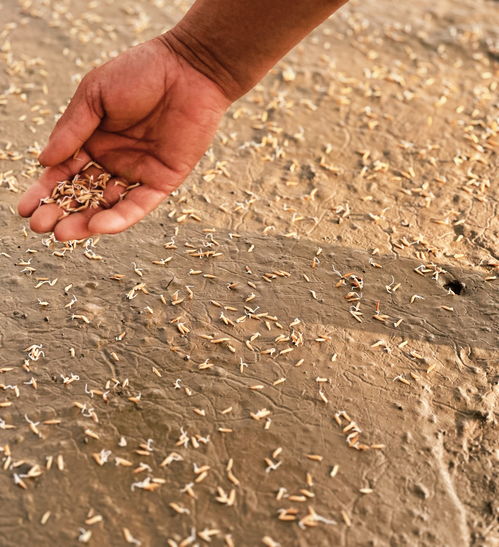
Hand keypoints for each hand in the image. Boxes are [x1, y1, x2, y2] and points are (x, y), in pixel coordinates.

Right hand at [18, 37, 230, 239]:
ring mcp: (138, 173)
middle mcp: (114, 161)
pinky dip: (119, 217)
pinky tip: (98, 227)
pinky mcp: (163, 181)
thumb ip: (71, 129)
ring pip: (108, 206)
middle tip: (41, 226)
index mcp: (93, 140)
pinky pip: (138, 204)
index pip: (64, 172)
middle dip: (61, 211)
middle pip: (83, 194)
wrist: (189, 69)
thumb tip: (43, 161)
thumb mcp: (94, 95)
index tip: (25, 210)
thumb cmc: (140, 72)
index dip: (45, 191)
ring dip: (86, 222)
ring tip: (62, 234)